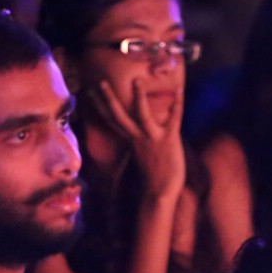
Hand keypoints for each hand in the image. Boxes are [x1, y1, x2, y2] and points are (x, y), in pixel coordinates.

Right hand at [92, 77, 185, 201]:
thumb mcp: (143, 158)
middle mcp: (138, 138)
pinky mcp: (169, 140)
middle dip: (109, 98)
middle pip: (119, 115)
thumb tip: (140, 138)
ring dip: (139, 97)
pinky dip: (178, 105)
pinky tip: (180, 91)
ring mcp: (152, 138)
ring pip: (142, 114)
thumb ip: (141, 145)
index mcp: (132, 141)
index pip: (112, 121)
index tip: (91, 93)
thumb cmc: (154, 179)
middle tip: (101, 81)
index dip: (100, 106)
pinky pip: (174, 119)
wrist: (161, 192)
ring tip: (137, 80)